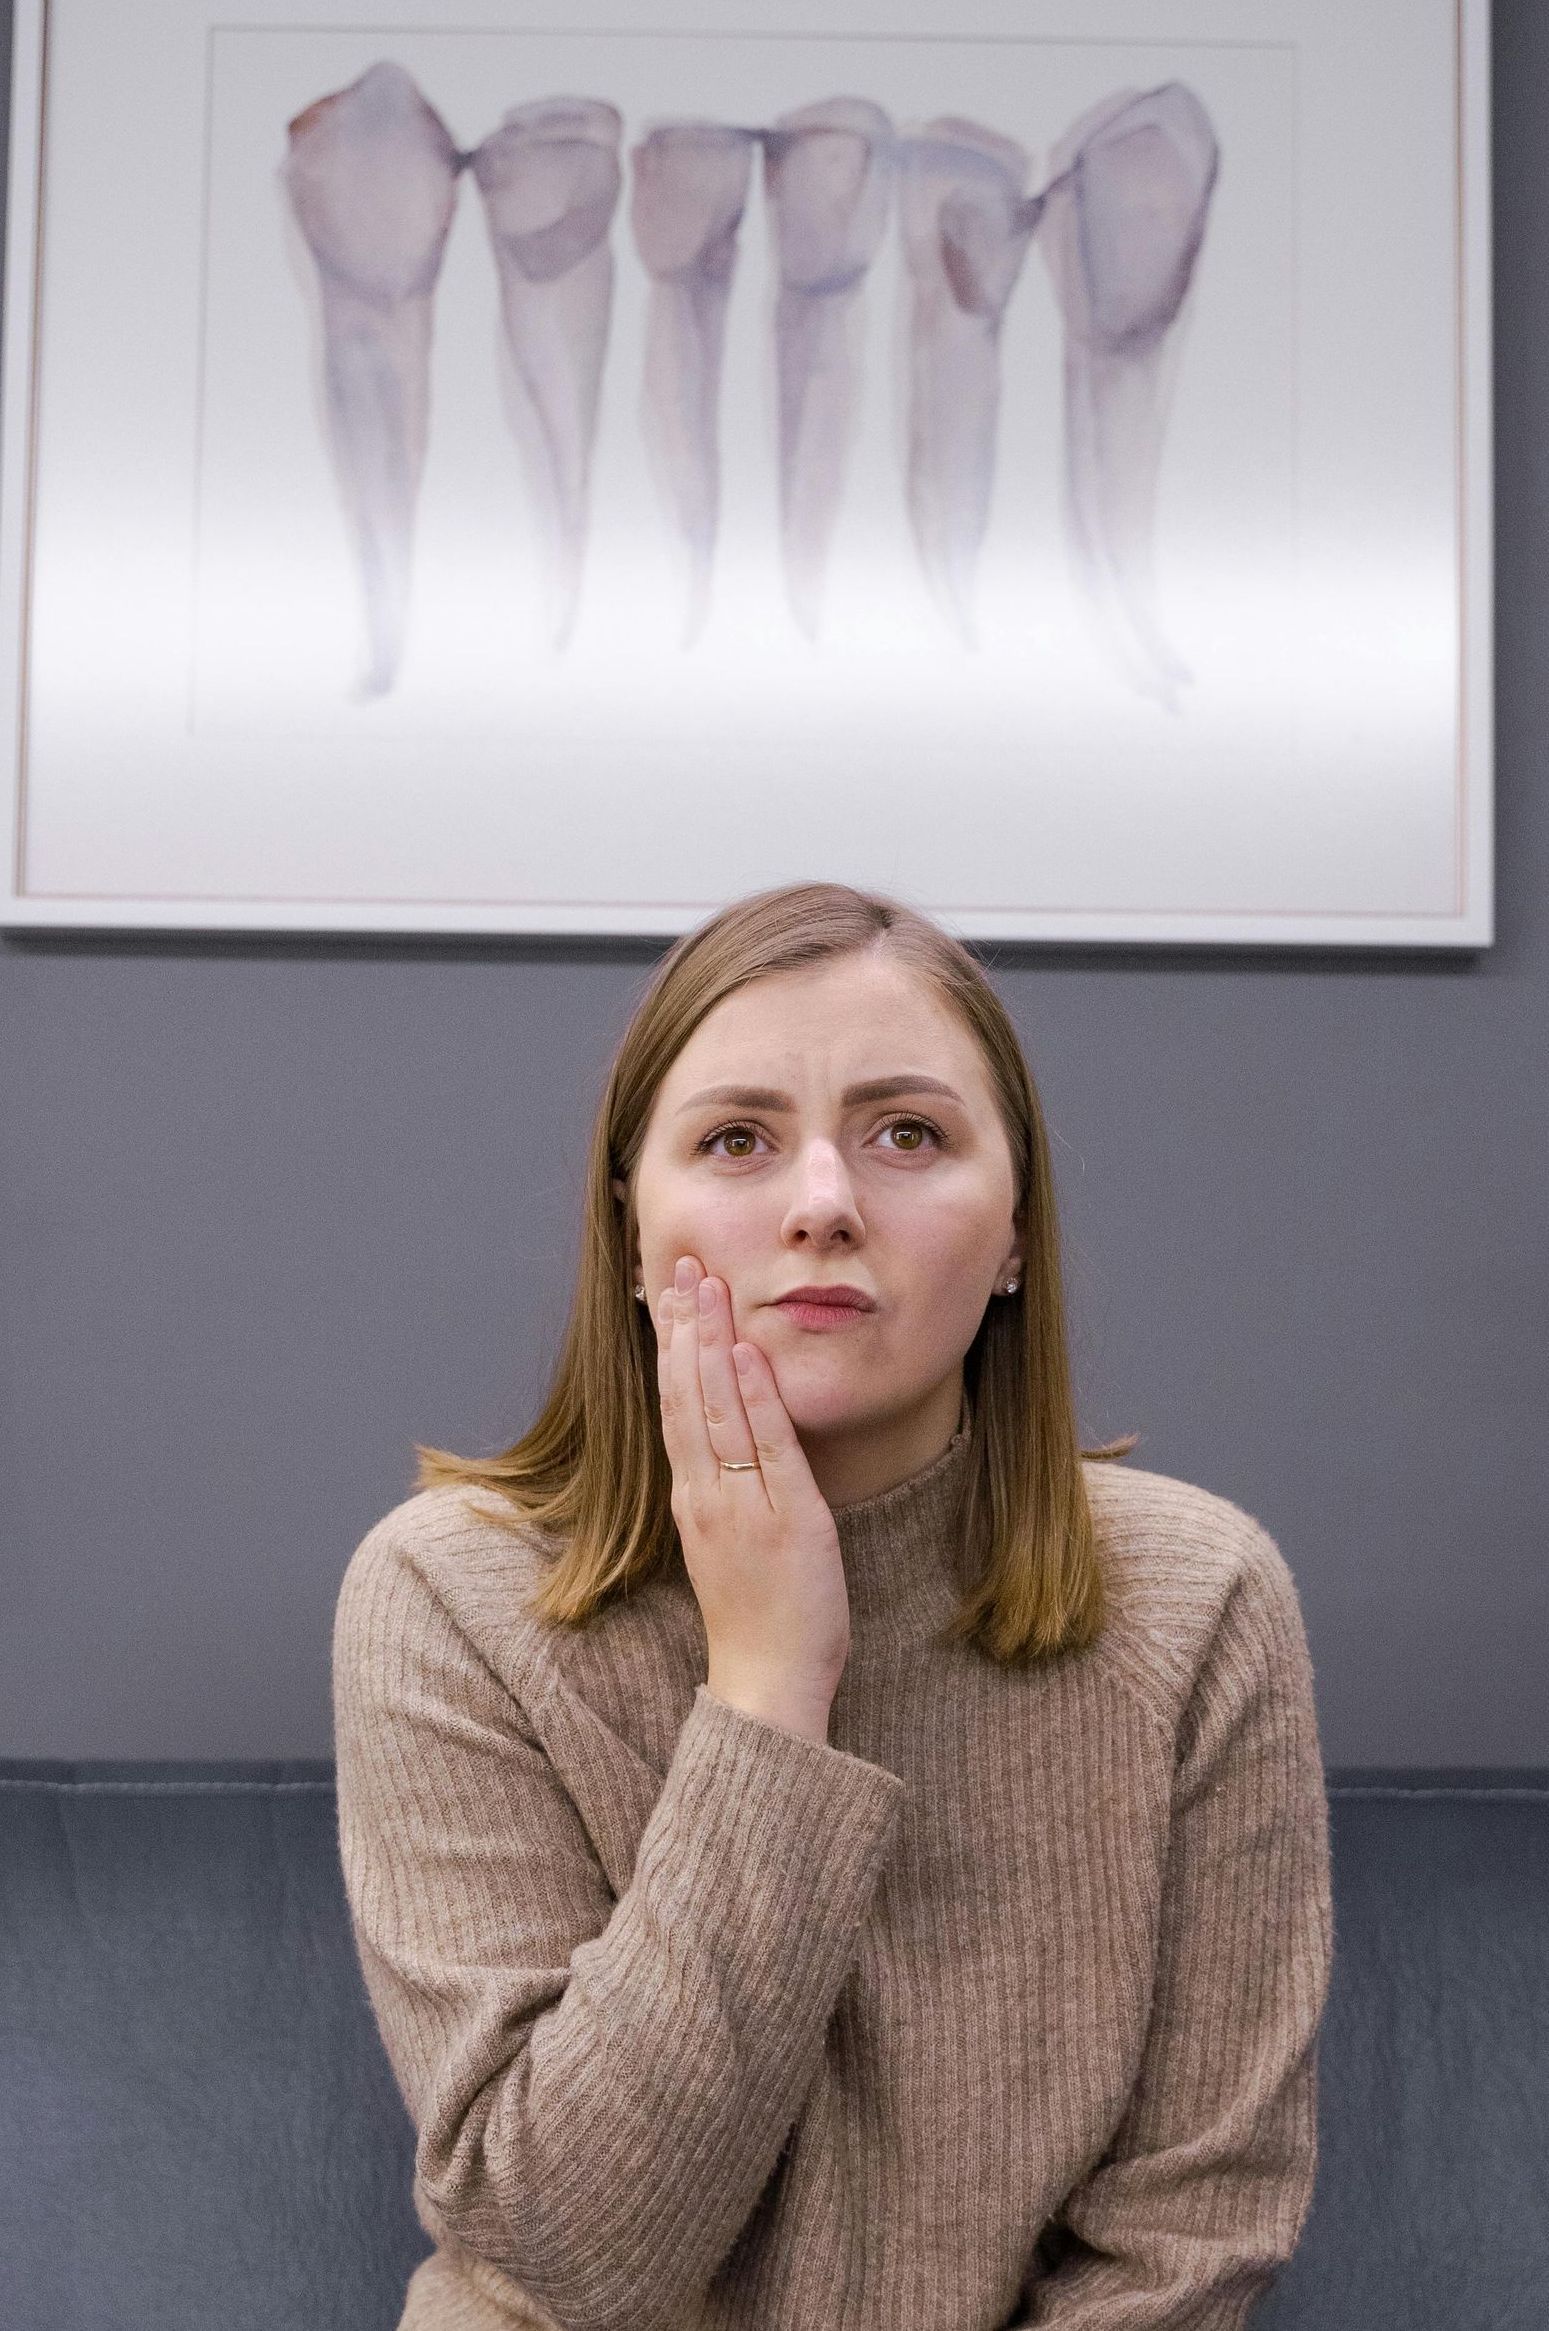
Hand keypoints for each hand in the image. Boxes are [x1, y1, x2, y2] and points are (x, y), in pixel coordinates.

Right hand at [655, 1254, 851, 1720]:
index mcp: (693, 1498)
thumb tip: (726, 1448)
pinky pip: (765, 1448)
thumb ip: (726, 1493)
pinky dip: (753, 1398)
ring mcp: (741, 1504)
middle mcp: (706, 1494)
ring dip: (710, 1344)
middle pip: (687, 1394)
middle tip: (682, 1264)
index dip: (673, 1345)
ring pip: (715, 1409)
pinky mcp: (784, 1518)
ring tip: (706, 1287)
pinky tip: (747, 1354)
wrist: (766, 1683)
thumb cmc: (756, 1618)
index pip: (676, 1405)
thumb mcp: (729, 1544)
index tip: (672, 1294)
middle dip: (684, 1325)